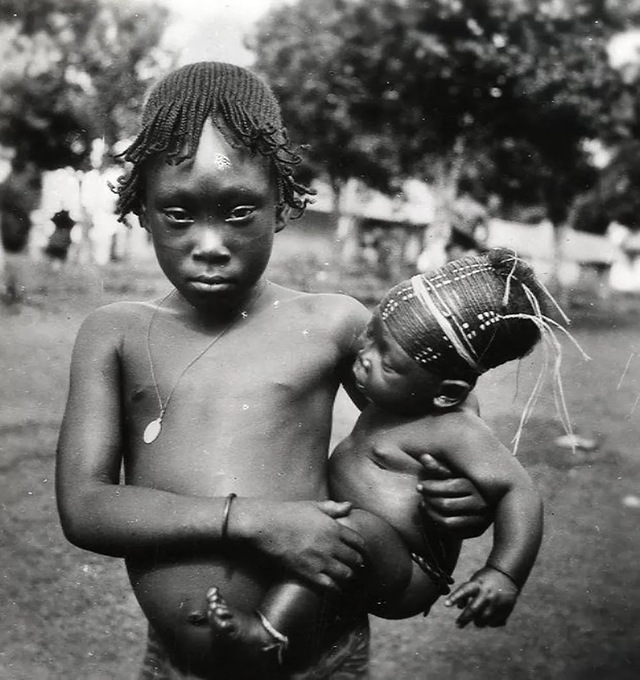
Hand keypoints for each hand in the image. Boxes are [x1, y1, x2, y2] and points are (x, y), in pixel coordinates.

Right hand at [248, 500, 365, 590]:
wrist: (266, 526)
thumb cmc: (288, 513)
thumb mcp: (313, 506)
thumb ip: (333, 508)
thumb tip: (350, 506)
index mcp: (334, 527)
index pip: (358, 541)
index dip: (363, 548)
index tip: (363, 552)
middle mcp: (331, 544)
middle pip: (354, 559)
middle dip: (358, 563)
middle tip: (358, 567)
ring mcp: (321, 560)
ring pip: (345, 574)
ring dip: (348, 576)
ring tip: (347, 577)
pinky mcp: (309, 573)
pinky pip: (330, 585)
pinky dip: (336, 589)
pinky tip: (336, 589)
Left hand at [417, 453, 492, 538]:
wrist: (492, 496)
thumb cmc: (465, 479)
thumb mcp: (454, 471)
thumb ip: (439, 466)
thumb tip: (423, 456)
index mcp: (477, 485)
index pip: (448, 487)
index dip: (430, 487)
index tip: (420, 485)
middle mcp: (482, 503)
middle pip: (446, 505)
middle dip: (429, 500)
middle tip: (420, 496)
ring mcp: (482, 520)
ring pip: (448, 522)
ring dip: (430, 514)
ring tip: (423, 505)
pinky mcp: (478, 531)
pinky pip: (454, 533)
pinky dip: (440, 526)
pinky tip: (433, 516)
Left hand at [444, 565, 518, 627]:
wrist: (507, 576)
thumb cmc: (485, 579)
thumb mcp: (474, 581)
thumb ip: (465, 593)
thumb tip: (458, 608)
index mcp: (478, 584)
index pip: (464, 591)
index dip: (455, 598)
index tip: (446, 605)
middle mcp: (487, 594)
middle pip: (473, 610)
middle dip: (464, 619)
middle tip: (458, 624)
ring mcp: (497, 604)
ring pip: (483, 620)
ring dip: (477, 622)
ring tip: (476, 619)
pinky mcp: (505, 611)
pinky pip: (493, 623)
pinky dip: (489, 622)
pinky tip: (490, 616)